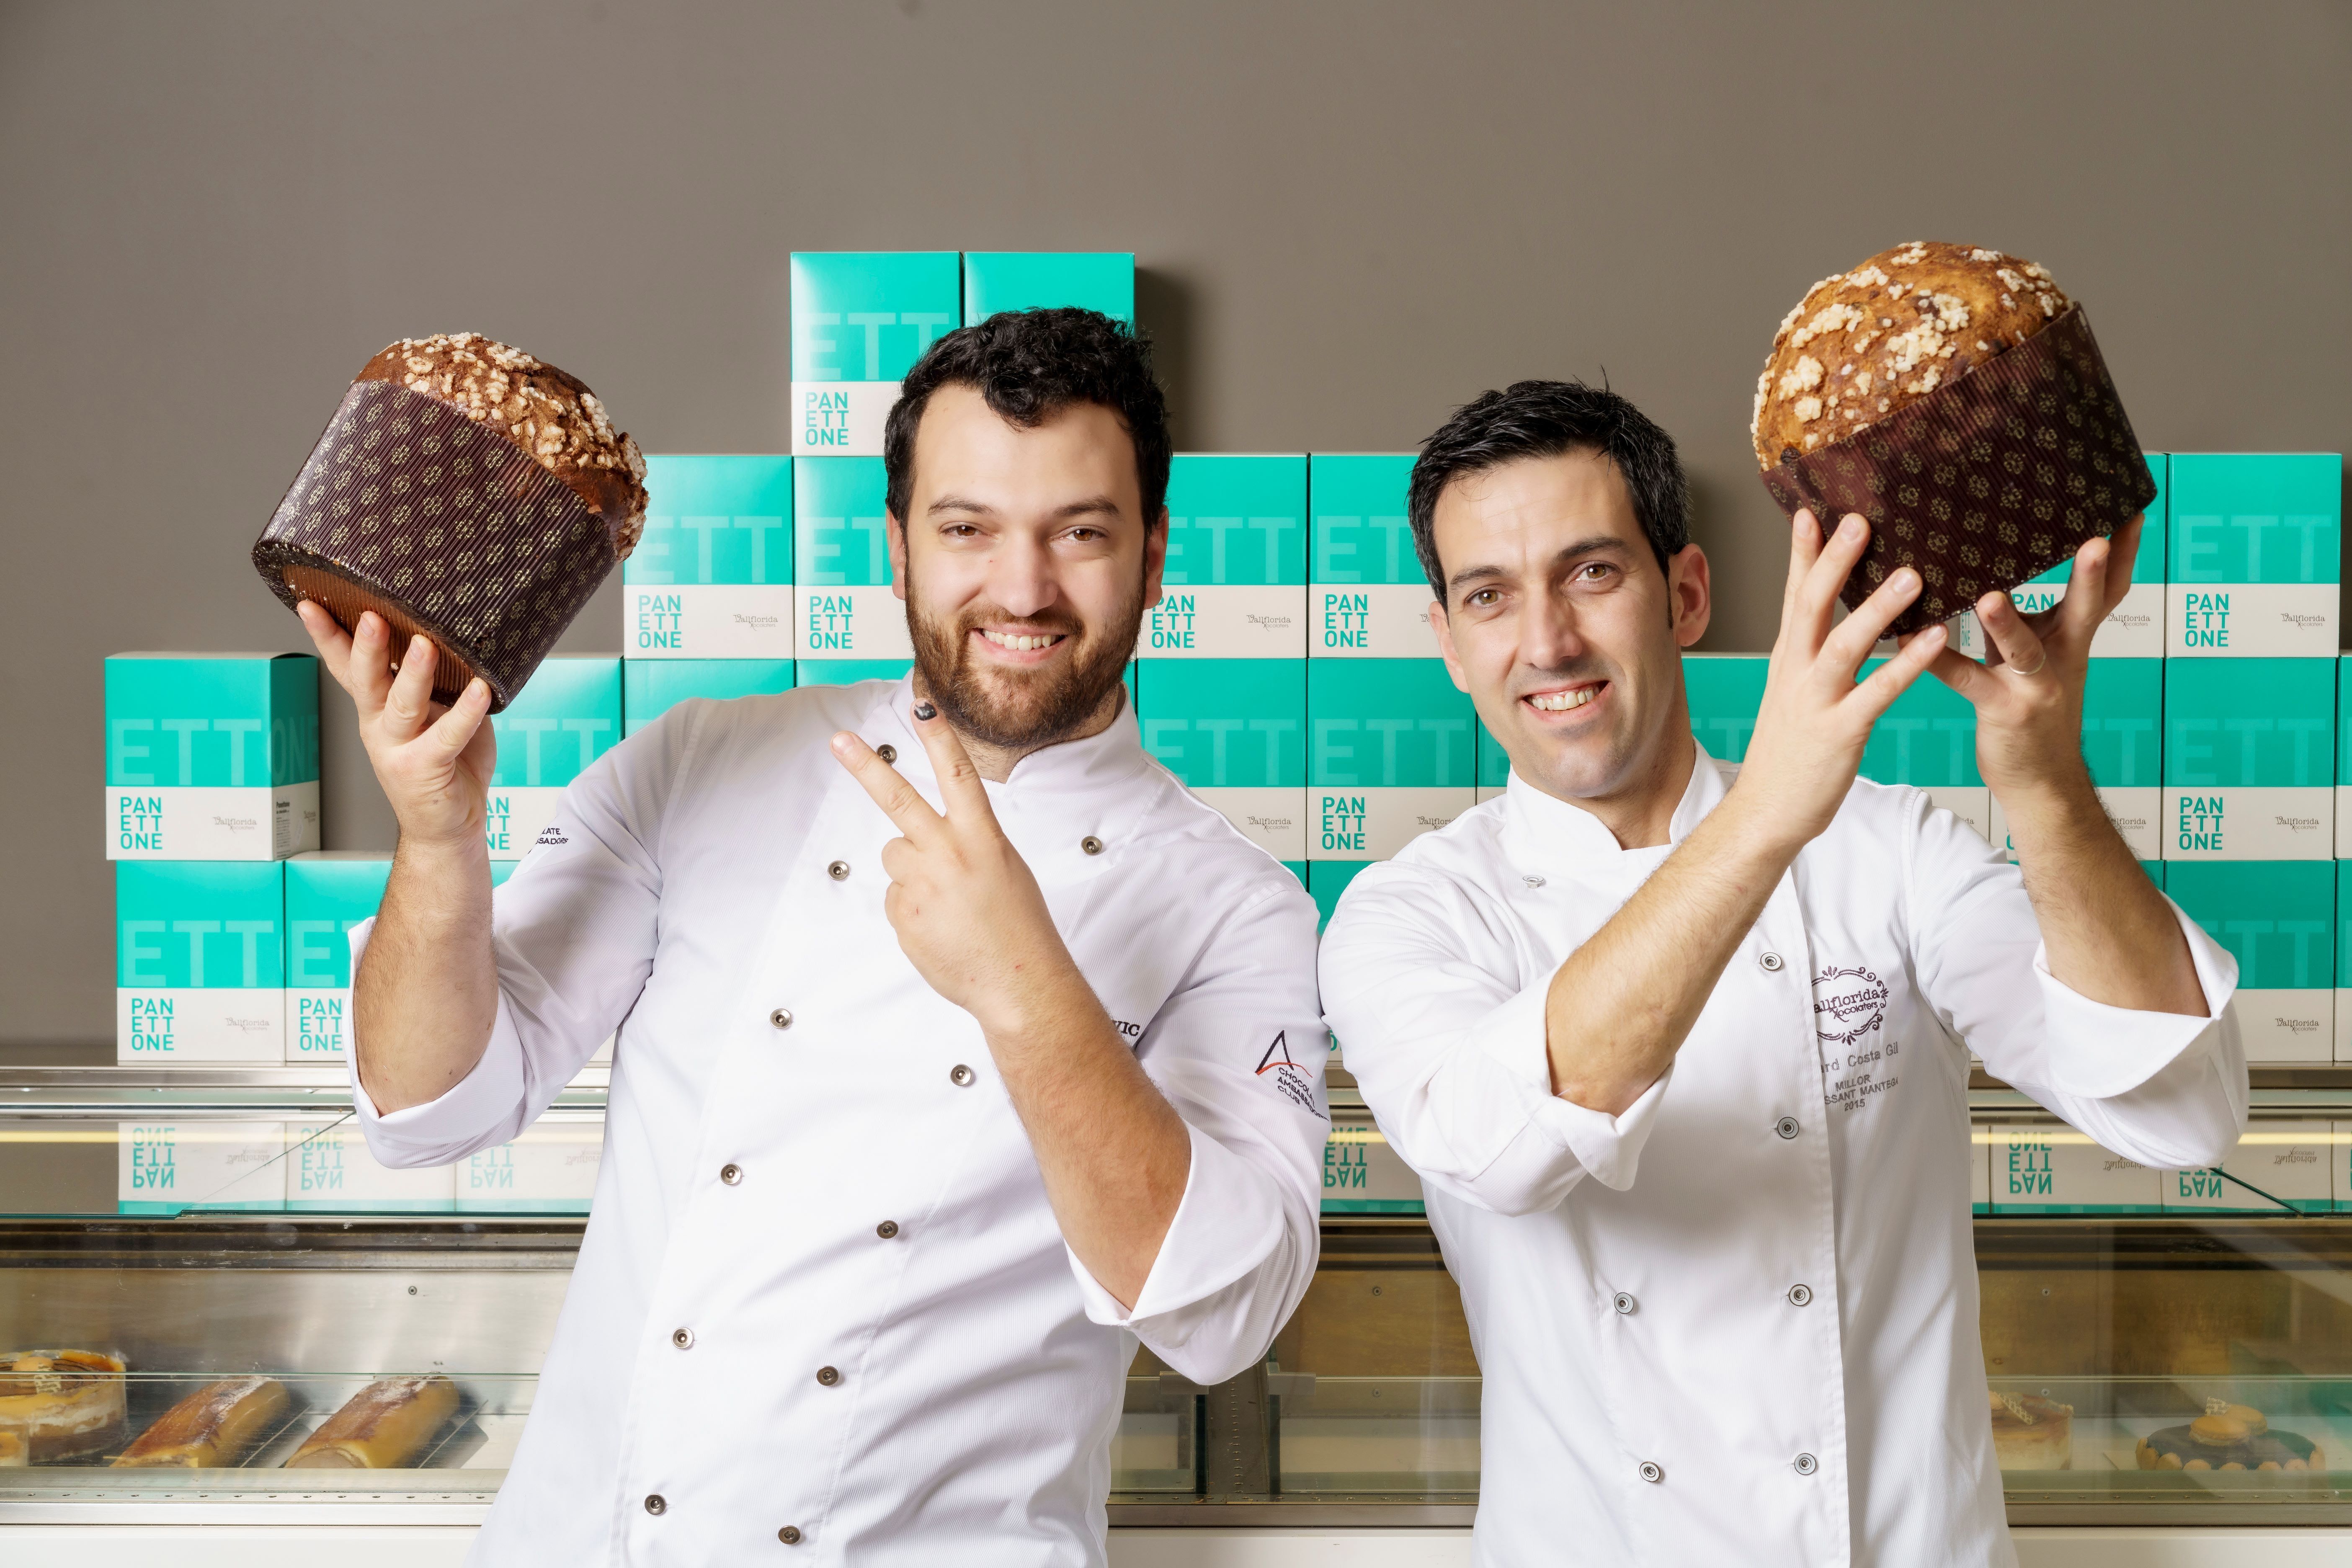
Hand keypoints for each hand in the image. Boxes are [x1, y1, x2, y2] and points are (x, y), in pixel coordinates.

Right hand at [295, 603, 494, 850]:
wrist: (449, 824)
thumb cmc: (445, 761)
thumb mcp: (433, 710)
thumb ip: (434, 677)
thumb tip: (451, 627)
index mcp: (375, 706)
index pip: (345, 665)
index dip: (328, 636)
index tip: (310, 602)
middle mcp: (380, 725)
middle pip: (366, 680)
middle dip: (365, 647)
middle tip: (369, 615)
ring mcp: (400, 748)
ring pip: (402, 704)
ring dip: (412, 673)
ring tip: (424, 644)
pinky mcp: (427, 769)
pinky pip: (448, 735)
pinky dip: (466, 712)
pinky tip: (481, 689)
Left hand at [830, 702, 1082, 1035]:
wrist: (1019, 983)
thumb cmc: (1019, 927)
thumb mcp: (1004, 868)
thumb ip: (966, 845)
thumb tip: (922, 845)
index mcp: (983, 838)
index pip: (959, 775)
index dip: (939, 738)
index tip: (922, 705)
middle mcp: (950, 855)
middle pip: (899, 800)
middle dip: (866, 766)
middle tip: (837, 740)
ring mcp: (922, 886)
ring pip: (895, 855)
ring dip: (912, 869)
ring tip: (947, 900)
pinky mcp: (904, 916)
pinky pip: (897, 897)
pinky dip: (914, 908)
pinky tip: (941, 926)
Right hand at [1730, 510, 1947, 851]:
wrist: (1767, 811)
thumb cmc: (1788, 753)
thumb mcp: (1793, 693)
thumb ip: (1812, 655)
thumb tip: (1835, 623)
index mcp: (1788, 659)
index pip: (1793, 595)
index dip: (1803, 553)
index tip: (1814, 511)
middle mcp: (1797, 672)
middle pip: (1811, 605)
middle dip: (1834, 560)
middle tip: (1860, 519)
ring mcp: (1817, 700)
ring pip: (1846, 643)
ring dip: (1878, 606)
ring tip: (1912, 573)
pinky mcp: (1841, 731)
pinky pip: (1878, 691)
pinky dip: (1906, 663)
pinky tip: (1933, 639)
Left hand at [1932, 516, 2139, 800]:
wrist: (2040, 781)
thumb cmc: (2030, 707)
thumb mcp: (2038, 654)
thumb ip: (2027, 616)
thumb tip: (1999, 569)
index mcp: (2072, 638)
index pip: (2109, 591)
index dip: (2124, 555)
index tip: (2132, 511)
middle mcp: (2063, 658)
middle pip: (2087, 611)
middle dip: (2092, 576)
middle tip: (2096, 539)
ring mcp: (2035, 686)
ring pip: (2024, 650)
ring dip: (2006, 623)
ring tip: (1989, 596)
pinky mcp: (2002, 710)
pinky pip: (1966, 679)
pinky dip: (1939, 659)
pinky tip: (1911, 637)